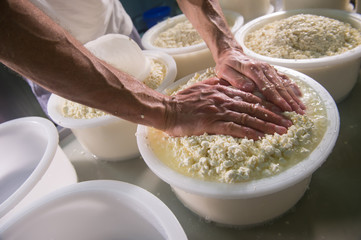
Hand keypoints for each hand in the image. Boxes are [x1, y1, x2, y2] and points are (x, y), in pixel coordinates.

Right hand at [163, 78, 292, 139]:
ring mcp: (218, 110)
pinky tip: (260, 137)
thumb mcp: (200, 86)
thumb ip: (214, 83)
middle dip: (274, 116)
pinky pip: (233, 127)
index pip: (250, 97)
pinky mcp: (212, 122)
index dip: (267, 105)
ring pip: (248, 117)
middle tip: (289, 123)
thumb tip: (223, 82)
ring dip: (267, 125)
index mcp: (222, 91)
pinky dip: (248, 132)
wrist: (166, 109)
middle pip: (254, 107)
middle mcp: (224, 99)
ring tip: (281, 131)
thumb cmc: (182, 101)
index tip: (280, 111)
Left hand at [215, 47, 305, 113]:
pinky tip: (300, 95)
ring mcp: (269, 69)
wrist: (231, 54)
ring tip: (302, 108)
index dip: (277, 99)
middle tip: (299, 112)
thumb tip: (249, 88)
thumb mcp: (224, 72)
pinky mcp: (272, 70)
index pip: (267, 87)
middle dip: (290, 100)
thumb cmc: (226, 66)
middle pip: (279, 86)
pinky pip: (284, 78)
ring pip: (284, 83)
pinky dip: (293, 87)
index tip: (285, 109)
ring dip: (294, 96)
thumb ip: (235, 79)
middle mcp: (264, 68)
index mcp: (253, 69)